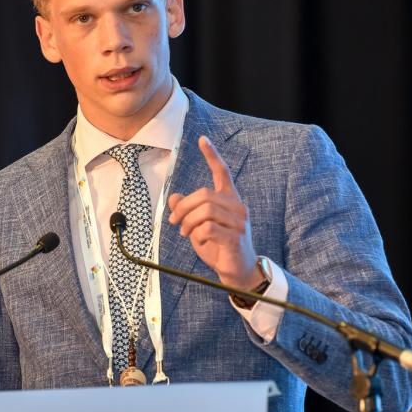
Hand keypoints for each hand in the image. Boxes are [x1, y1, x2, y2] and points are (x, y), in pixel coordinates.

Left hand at [167, 135, 259, 288]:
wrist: (238, 272)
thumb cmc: (219, 247)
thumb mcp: (198, 227)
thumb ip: (188, 211)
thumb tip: (173, 197)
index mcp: (230, 200)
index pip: (222, 172)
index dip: (212, 155)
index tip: (202, 140)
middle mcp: (237, 207)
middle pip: (204, 194)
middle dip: (183, 207)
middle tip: (173, 221)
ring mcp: (238, 222)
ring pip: (205, 210)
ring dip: (188, 222)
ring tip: (184, 232)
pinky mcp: (234, 238)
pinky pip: (208, 228)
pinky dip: (197, 234)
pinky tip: (198, 241)